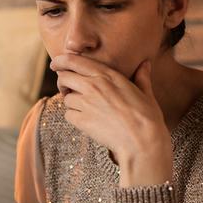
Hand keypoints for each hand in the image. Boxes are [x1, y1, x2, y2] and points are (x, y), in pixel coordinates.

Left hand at [50, 54, 172, 187]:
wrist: (142, 141)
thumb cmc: (147, 118)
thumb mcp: (146, 93)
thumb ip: (142, 77)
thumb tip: (145, 64)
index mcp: (108, 75)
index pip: (75, 61)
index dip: (61, 61)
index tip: (56, 64)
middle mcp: (94, 86)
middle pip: (64, 77)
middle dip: (63, 82)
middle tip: (67, 88)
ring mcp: (86, 103)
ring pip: (66, 98)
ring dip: (71, 103)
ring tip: (85, 109)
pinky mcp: (81, 120)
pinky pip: (68, 115)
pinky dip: (74, 117)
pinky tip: (86, 121)